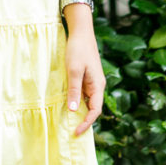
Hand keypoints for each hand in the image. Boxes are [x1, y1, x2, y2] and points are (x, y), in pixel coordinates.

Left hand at [64, 17, 105, 136]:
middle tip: (71, 131)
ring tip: (68, 122)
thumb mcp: (74, 70)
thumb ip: (74, 90)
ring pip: (88, 101)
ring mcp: (92, 81)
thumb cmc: (78, 49)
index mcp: (98, 86)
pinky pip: (83, 93)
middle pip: (93, 108)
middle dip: (84, 120)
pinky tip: (68, 104)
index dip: (87, 123)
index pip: (95, 111)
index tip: (76, 132)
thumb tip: (73, 110)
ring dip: (80, 111)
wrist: (81, 32)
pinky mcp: (86, 76)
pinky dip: (77, 101)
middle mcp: (97, 86)